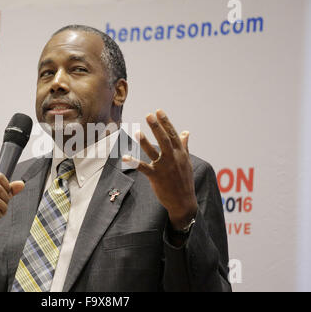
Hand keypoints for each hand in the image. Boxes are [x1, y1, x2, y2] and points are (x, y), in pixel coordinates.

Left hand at [122, 109, 196, 230]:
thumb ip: (184, 146)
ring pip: (154, 152)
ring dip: (145, 142)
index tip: (159, 111)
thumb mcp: (187, 161)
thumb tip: (186, 132)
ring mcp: (165, 168)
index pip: (173, 135)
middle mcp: (173, 158)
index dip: (166, 122)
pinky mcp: (156, 177)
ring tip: (137, 132)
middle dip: (157, 127)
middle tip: (149, 115)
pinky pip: (144, 168)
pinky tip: (125, 157)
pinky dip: (134, 163)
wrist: (184, 202)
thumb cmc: (184, 180)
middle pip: (164, 140)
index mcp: (180, 153)